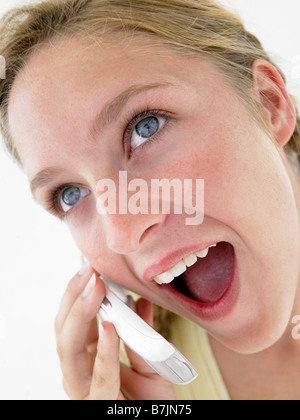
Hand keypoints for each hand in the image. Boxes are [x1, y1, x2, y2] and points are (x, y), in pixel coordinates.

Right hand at [55, 266, 176, 399]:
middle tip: (88, 269)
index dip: (77, 292)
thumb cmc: (150, 401)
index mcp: (86, 358)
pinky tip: (109, 327)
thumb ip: (142, 333)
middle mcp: (78, 372)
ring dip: (82, 315)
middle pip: (64, 330)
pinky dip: (104, 351)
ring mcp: (84, 390)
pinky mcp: (98, 407)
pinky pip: (98, 378)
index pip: (73, 321)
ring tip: (95, 288)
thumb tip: (140, 300)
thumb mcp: (149, 361)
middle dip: (74, 296)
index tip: (88, 266)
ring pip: (69, 349)